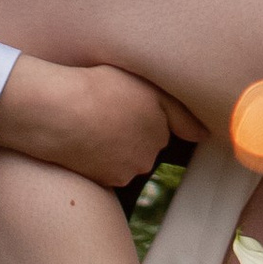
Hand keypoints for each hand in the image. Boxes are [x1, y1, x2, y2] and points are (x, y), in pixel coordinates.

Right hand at [0, 54, 184, 184]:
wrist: (57, 112)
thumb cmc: (96, 86)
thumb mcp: (141, 82)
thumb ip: (176, 107)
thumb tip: (205, 135)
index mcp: (163, 120)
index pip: (177, 125)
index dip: (164, 117)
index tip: (160, 116)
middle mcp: (153, 149)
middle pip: (151, 142)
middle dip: (138, 130)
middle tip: (111, 109)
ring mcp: (131, 167)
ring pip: (131, 157)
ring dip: (119, 146)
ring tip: (94, 124)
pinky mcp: (110, 180)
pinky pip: (113, 170)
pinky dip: (102, 159)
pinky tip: (87, 141)